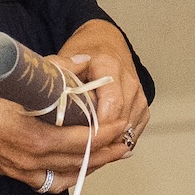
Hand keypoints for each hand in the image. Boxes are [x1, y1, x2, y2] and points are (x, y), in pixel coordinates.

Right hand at [0, 28, 142, 192]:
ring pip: (67, 175)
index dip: (109, 134)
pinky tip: (77, 169)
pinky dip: (67, 176)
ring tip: (108, 157)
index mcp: (36, 137)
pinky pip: (48, 182)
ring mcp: (20, 170)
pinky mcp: (12, 173)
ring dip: (91, 167)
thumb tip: (84, 62)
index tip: (123, 125)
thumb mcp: (18, 74)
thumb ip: (56, 68)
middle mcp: (31, 159)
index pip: (86, 140)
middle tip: (125, 143)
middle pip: (81, 161)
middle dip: (107, 152)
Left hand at [61, 21, 148, 156]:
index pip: (111, 107)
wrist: (105, 45)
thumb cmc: (85, 55)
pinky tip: (99, 143)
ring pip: (126, 132)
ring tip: (84, 147)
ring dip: (107, 144)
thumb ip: (59, 77)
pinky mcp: (142, 108)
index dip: (96, 128)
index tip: (79, 139)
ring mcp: (138, 96)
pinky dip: (115, 142)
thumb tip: (51, 99)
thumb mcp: (64, 61)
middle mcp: (129, 81)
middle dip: (99, 140)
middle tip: (76, 149)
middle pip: (119, 123)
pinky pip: (132, 134)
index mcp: (109, 67)